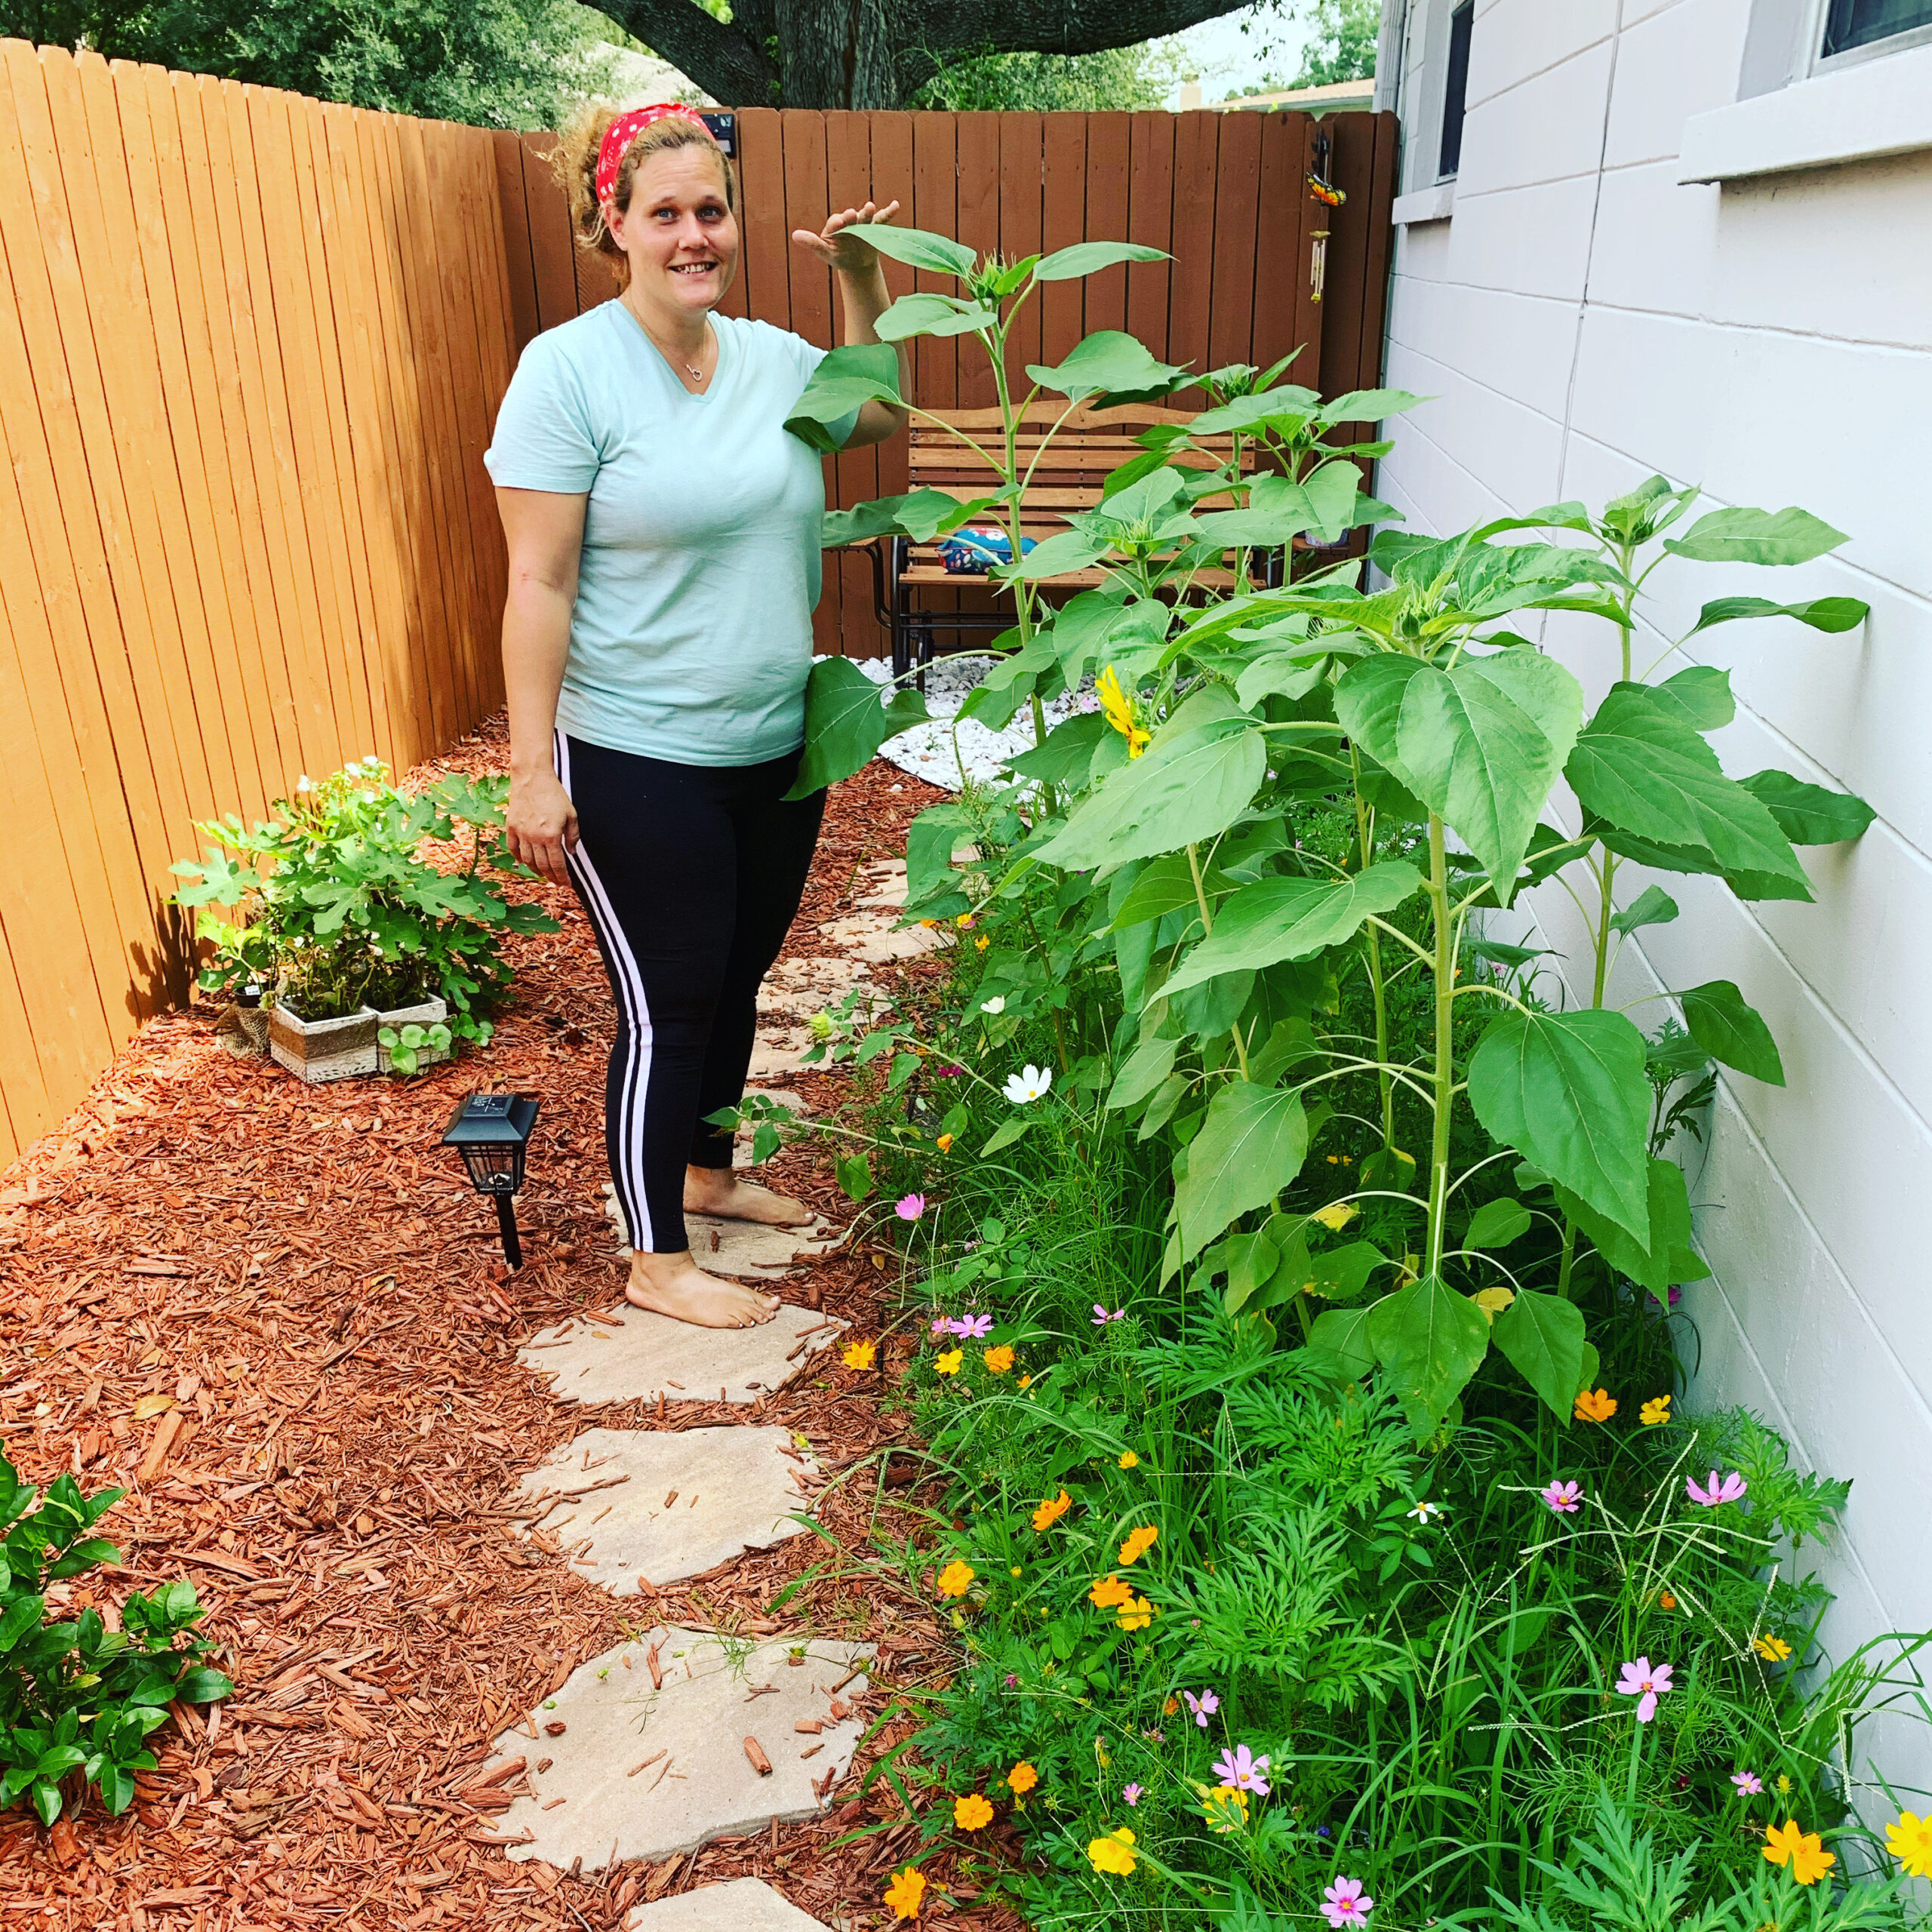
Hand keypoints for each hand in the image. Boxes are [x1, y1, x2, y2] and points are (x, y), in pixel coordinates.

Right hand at [506, 769, 577, 885]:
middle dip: (551, 877)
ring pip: (527, 860)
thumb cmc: (554, 795)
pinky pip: (513, 848)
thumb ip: (573, 836)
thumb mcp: (571, 815)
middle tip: (556, 882)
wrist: (532, 778)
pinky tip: (525, 862)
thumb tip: (572, 853)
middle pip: (542, 865)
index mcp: (551, 835)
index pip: (557, 864)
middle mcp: (534, 837)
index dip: (562, 877)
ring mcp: (521, 832)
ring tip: (543, 873)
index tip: (566, 884)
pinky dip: (519, 858)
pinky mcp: (511, 827)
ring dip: (536, 870)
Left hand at [791, 199, 900, 276]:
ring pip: (865, 217)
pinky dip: (889, 212)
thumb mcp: (825, 252)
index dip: (837, 223)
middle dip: (852, 217)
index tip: (838, 222)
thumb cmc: (839, 256)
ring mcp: (863, 223)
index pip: (835, 222)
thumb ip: (812, 243)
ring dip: (868, 212)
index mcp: (835, 225)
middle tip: (851, 214)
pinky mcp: (875, 227)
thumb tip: (794, 235)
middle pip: (851, 218)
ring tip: (871, 207)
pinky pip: (882, 219)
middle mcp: (849, 220)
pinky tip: (895, 205)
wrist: (857, 263)